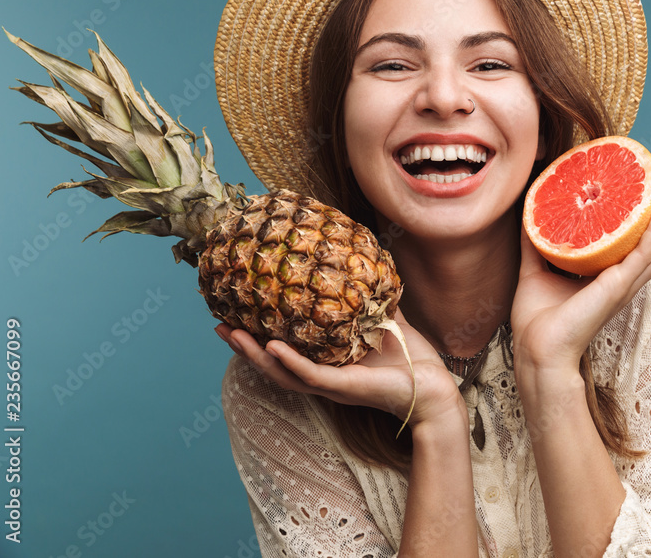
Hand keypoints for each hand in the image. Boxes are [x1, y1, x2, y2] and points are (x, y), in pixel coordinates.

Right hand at [215, 308, 463, 427]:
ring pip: (281, 373)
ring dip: (255, 355)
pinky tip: (272, 347)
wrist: (433, 386)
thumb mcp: (383, 320)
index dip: (258, 337)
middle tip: (217, 327)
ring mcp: (329, 385)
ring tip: (231, 335)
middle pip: (271, 364)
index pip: (284, 352)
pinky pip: (309, 376)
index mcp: (326, 363)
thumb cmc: (410, 358)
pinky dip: (289, 362)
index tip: (234, 317)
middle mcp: (321, 377)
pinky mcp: (342, 389)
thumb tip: (361, 261)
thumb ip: (368, 298)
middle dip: (243, 347)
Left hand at [510, 181, 650, 376]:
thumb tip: (529, 216)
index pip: (633, 247)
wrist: (537, 347)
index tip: (645, 193)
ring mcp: (622, 284)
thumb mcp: (536, 270)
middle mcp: (619, 281)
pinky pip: (644, 256)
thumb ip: (535, 244)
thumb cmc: (537, 320)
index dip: (643, 222)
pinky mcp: (618, 286)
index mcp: (605, 279)